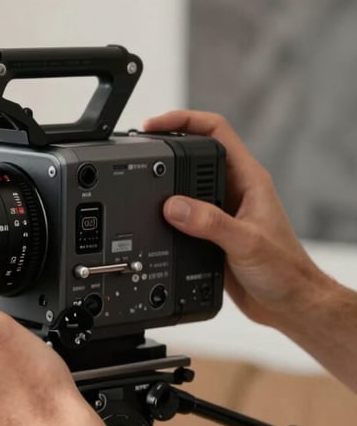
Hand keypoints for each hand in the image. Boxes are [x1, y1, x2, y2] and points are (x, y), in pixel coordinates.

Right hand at [143, 110, 327, 329]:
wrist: (288, 305)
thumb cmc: (285, 271)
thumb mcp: (246, 243)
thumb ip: (210, 224)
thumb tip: (173, 206)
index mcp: (249, 180)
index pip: (216, 132)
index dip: (184, 120)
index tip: (155, 126)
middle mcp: (234, 191)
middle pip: (195, 154)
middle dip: (166, 147)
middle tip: (139, 149)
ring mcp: (221, 212)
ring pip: (185, 185)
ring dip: (163, 183)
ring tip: (138, 179)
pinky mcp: (210, 234)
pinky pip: (182, 214)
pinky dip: (163, 213)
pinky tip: (150, 218)